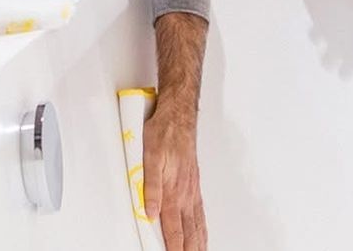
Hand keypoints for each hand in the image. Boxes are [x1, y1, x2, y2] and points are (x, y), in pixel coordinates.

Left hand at [143, 103, 205, 249]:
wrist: (178, 115)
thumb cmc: (163, 133)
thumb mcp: (150, 156)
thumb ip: (151, 186)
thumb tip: (150, 213)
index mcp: (173, 191)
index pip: (174, 231)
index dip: (174, 250)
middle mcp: (185, 193)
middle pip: (189, 233)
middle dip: (190, 250)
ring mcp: (191, 189)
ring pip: (197, 224)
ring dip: (199, 243)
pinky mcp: (193, 183)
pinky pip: (200, 212)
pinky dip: (202, 228)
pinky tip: (202, 231)